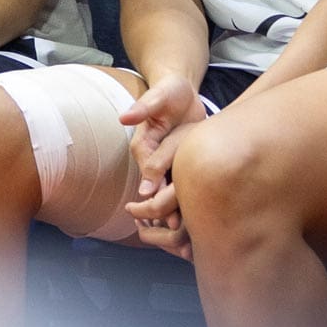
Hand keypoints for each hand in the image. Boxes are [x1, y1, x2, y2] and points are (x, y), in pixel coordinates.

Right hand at [120, 75, 205, 258]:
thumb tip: (124, 118)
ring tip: (190, 235)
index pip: (149, 172)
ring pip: (169, 191)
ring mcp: (166, 162)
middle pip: (157, 189)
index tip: (165, 213)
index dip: (156, 193)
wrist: (182, 91)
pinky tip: (202, 217)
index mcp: (143, 145)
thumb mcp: (158, 96)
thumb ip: (143, 108)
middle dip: (166, 210)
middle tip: (179, 231)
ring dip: (177, 210)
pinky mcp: (179, 164)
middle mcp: (151, 157)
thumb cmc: (169, 91)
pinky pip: (182, 185)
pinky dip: (189, 201)